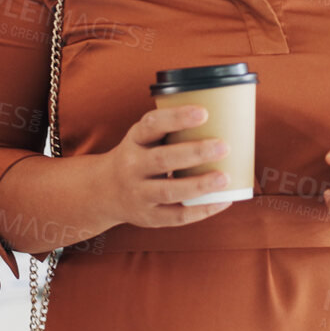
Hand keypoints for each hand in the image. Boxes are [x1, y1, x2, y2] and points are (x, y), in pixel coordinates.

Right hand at [83, 105, 237, 234]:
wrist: (104, 192)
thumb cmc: (139, 158)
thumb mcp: (143, 139)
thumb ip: (171, 131)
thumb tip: (224, 117)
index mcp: (134, 141)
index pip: (151, 125)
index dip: (176, 118)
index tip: (203, 113)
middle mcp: (132, 167)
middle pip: (162, 159)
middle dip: (194, 153)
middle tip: (223, 146)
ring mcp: (139, 194)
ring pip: (169, 191)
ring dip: (199, 185)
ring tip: (225, 177)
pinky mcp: (149, 217)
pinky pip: (177, 216)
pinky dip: (202, 210)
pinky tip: (223, 200)